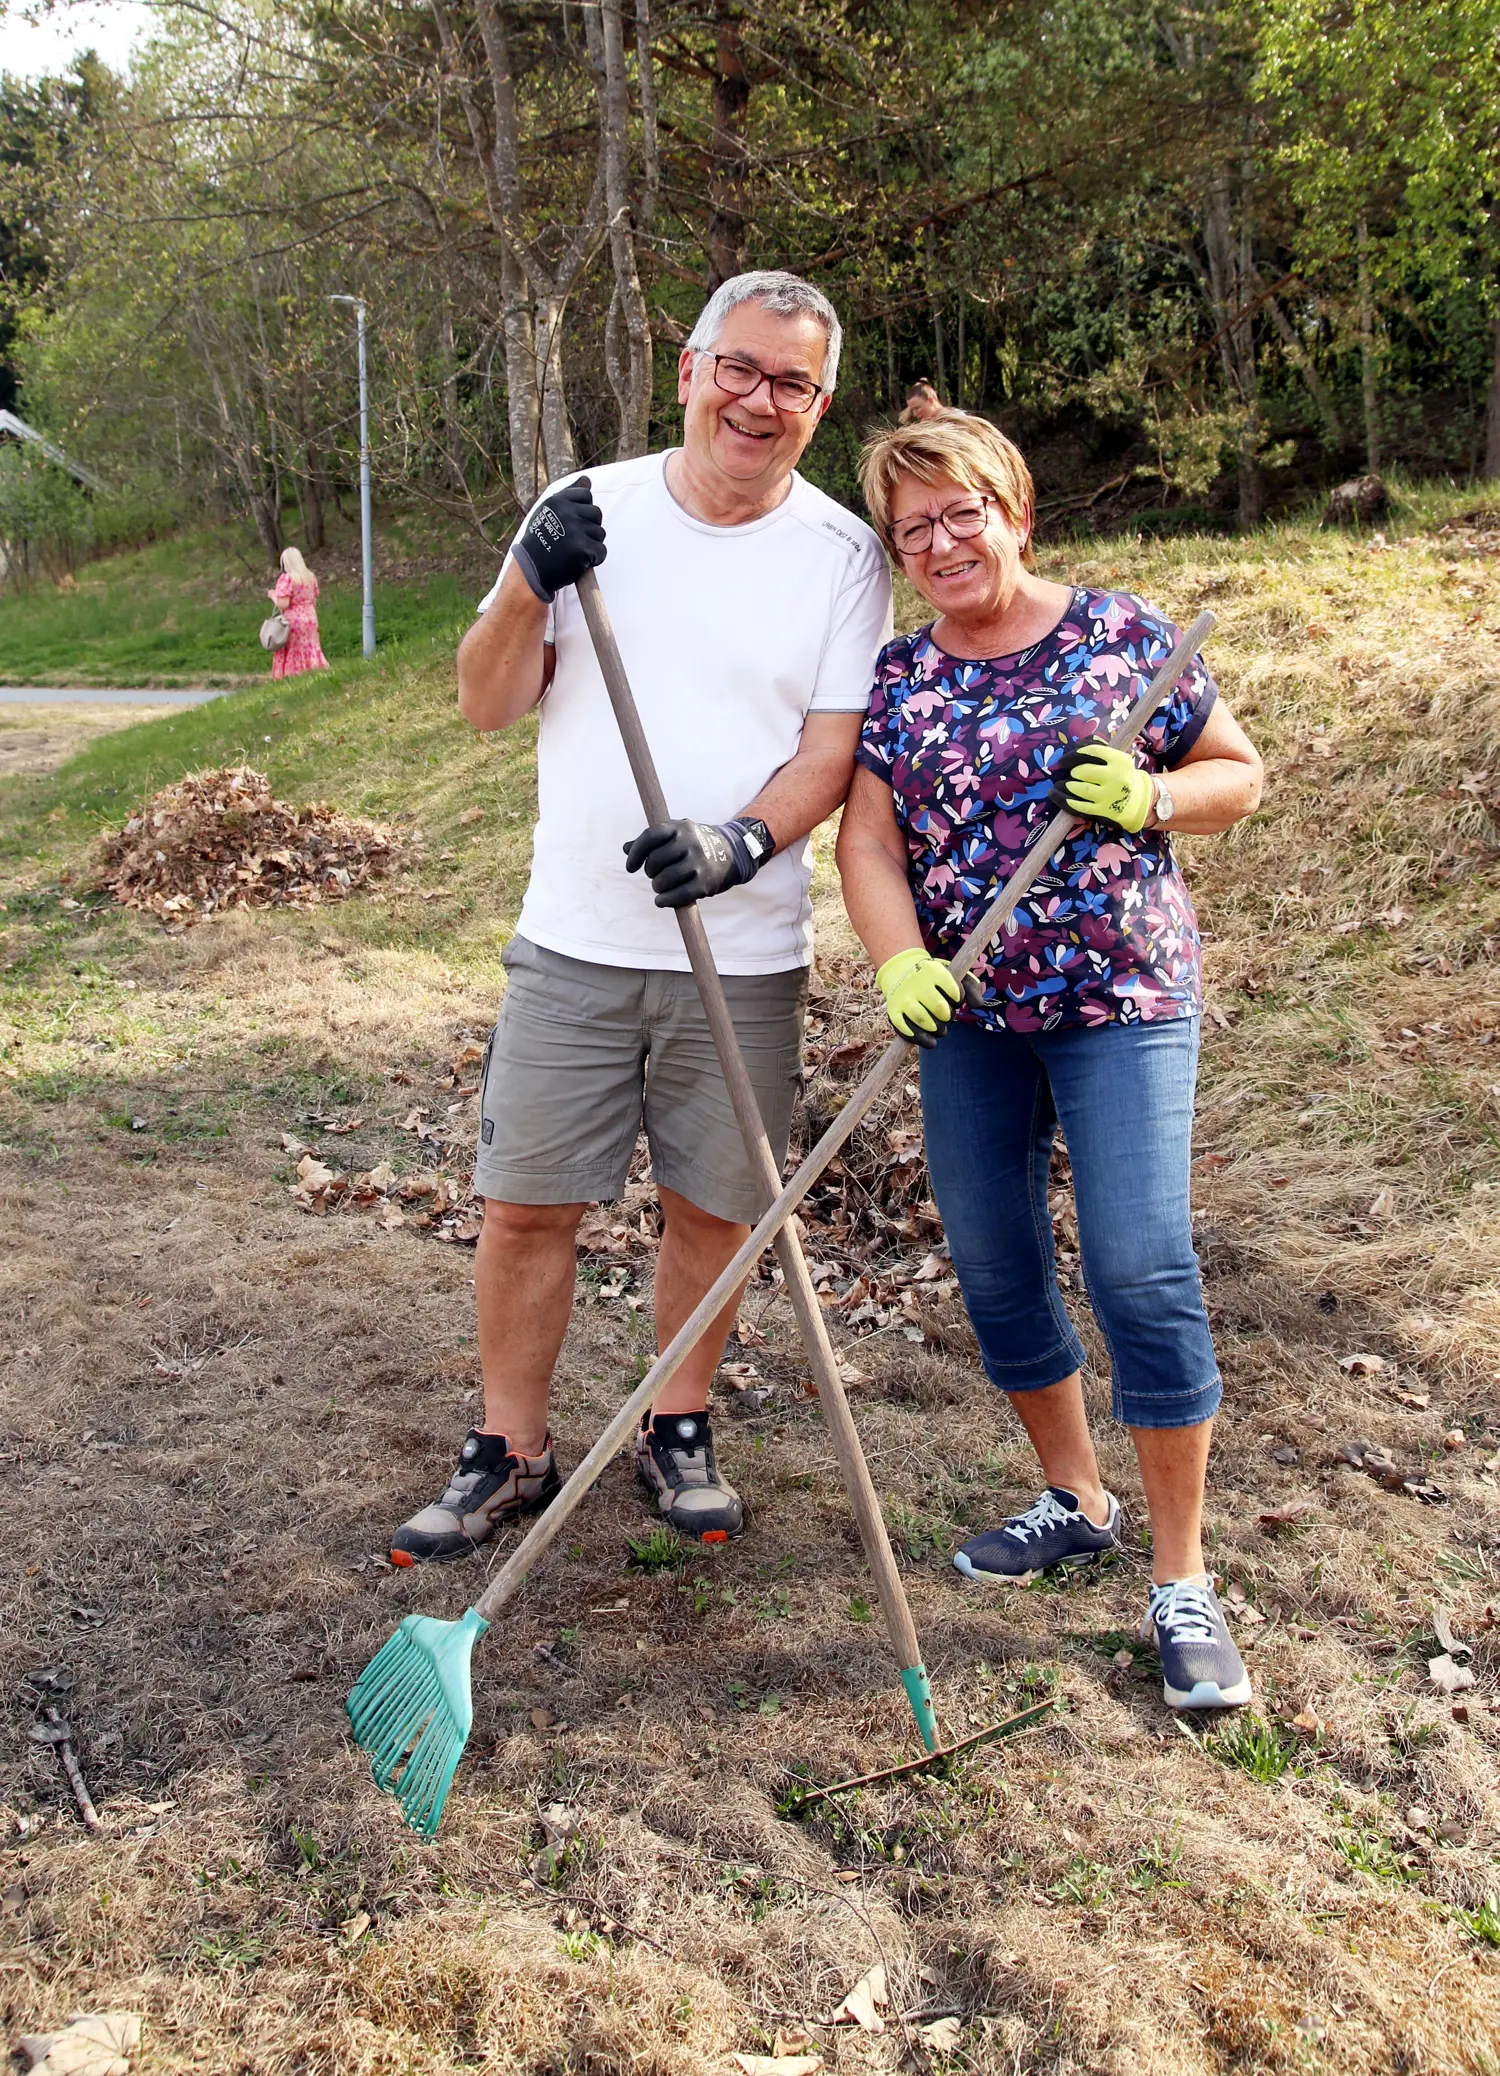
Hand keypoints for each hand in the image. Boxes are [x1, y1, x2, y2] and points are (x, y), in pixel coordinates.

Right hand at [511, 476, 606, 602]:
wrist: (531, 570)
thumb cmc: (541, 540)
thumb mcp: (549, 511)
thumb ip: (569, 495)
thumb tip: (587, 479)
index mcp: (558, 500)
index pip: (586, 495)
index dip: (583, 511)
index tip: (572, 522)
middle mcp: (566, 512)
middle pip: (596, 514)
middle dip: (590, 527)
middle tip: (574, 539)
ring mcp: (575, 530)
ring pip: (600, 533)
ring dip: (592, 544)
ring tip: (575, 551)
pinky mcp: (582, 549)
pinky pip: (601, 551)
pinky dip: (595, 559)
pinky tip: (581, 561)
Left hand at [623, 816, 774, 907]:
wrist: (732, 852)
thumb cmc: (694, 844)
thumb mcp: (675, 835)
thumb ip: (651, 840)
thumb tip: (626, 848)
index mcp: (679, 828)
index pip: (649, 837)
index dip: (636, 854)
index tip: (630, 868)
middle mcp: (689, 843)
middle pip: (654, 862)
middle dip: (649, 872)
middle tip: (654, 875)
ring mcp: (698, 862)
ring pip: (663, 881)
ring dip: (657, 887)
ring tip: (660, 887)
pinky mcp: (705, 882)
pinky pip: (678, 895)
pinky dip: (665, 901)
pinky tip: (660, 901)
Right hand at [876, 947, 980, 1046]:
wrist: (901, 972)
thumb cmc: (935, 979)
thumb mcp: (954, 975)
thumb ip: (972, 988)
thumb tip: (977, 1005)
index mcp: (934, 971)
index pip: (955, 991)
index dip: (958, 999)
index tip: (955, 998)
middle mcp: (916, 983)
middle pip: (940, 1008)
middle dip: (948, 1016)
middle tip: (946, 1015)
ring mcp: (903, 998)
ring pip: (923, 1021)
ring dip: (937, 1030)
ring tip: (940, 1029)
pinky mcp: (893, 1012)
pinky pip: (906, 1031)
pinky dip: (921, 1039)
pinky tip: (930, 1040)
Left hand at [1047, 742, 1154, 832]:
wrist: (1137, 801)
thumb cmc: (1121, 775)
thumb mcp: (1117, 758)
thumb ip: (1098, 748)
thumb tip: (1077, 744)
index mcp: (1120, 761)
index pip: (1092, 751)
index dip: (1074, 754)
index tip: (1064, 760)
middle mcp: (1117, 778)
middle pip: (1084, 771)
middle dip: (1073, 772)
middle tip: (1069, 774)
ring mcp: (1110, 796)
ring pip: (1079, 789)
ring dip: (1065, 786)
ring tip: (1060, 785)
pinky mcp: (1103, 811)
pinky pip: (1079, 806)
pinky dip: (1065, 801)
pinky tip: (1058, 796)